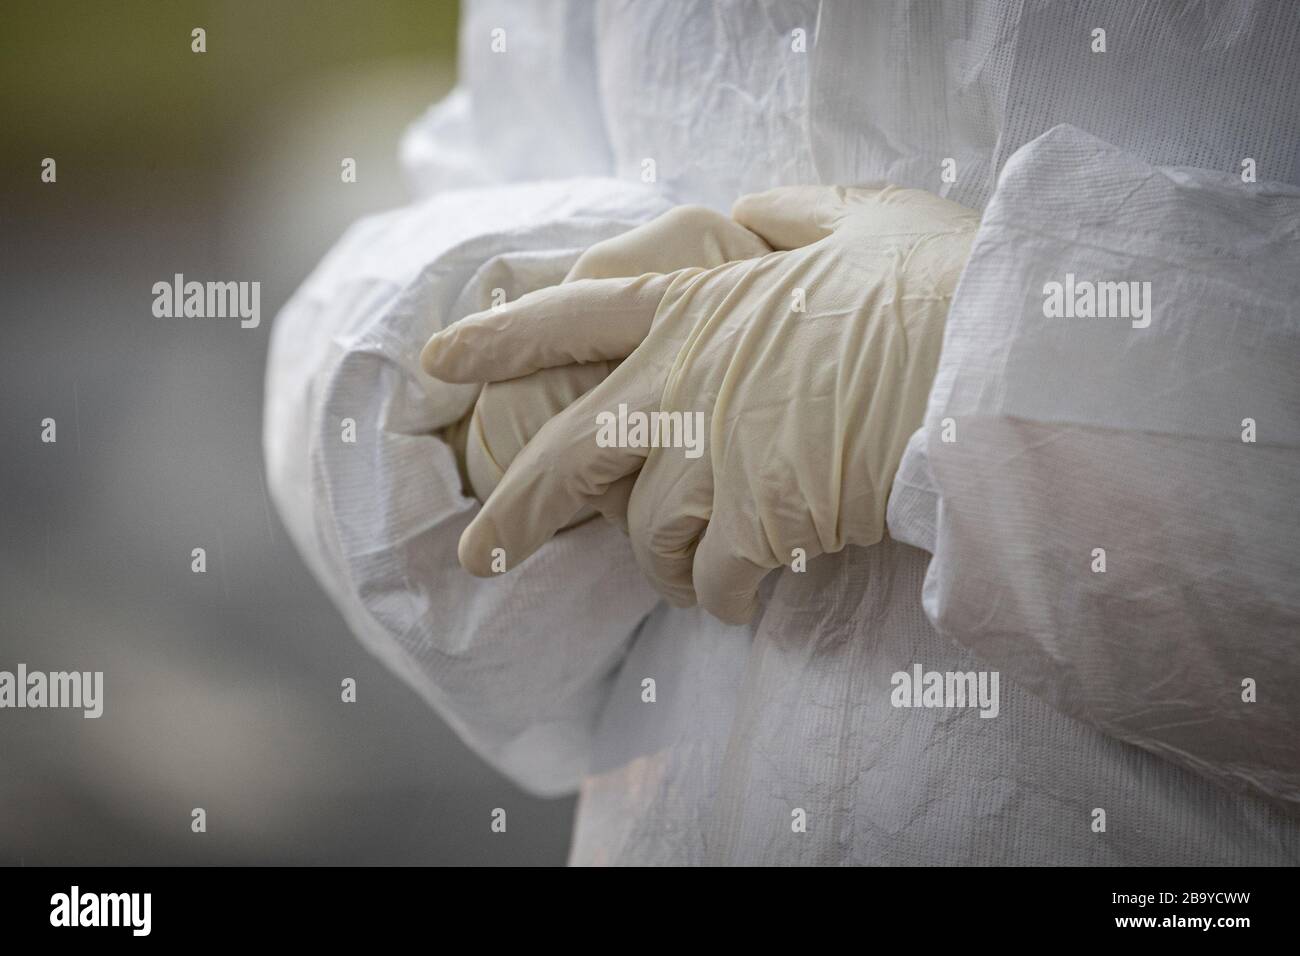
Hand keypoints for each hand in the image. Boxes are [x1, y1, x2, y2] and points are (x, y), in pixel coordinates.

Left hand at [425, 185, 976, 622]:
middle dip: (517, 511)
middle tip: (484, 550)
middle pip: (564, 459)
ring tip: (695, 576)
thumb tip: (753, 207)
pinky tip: (748, 595)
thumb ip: (789, 212)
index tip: (441, 357)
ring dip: (667, 565)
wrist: (988, 362)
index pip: (570, 317)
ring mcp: (709, 459)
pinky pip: (715, 584)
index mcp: (693, 303)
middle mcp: (678, 385)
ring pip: (647, 540)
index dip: (500, 338)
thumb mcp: (860, 214)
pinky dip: (726, 597)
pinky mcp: (753, 524)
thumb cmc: (934, 283)